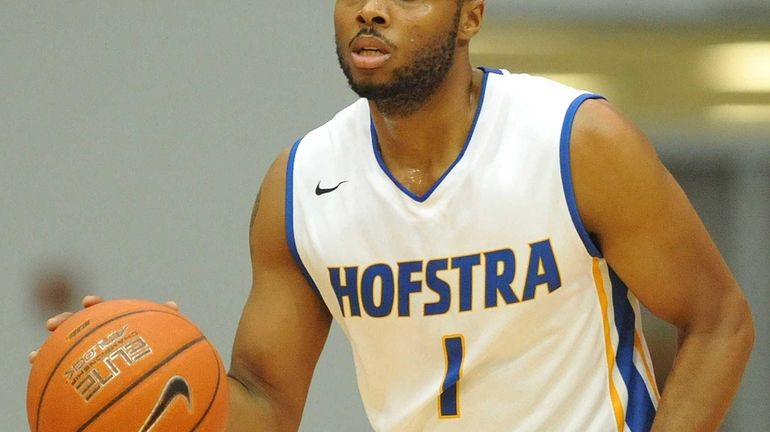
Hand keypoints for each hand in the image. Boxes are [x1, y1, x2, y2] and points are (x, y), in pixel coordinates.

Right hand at [27, 295, 178, 363]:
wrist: (149, 373)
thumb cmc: (156, 349)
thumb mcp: (163, 335)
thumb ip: (165, 320)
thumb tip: (172, 305)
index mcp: (113, 323)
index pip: (101, 310)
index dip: (94, 305)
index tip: (88, 302)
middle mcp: (96, 336)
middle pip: (75, 326)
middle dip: (63, 323)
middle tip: (51, 325)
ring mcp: (88, 353)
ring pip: (63, 350)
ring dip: (46, 352)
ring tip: (33, 356)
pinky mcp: (83, 372)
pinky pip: (64, 376)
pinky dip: (49, 376)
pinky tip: (39, 379)